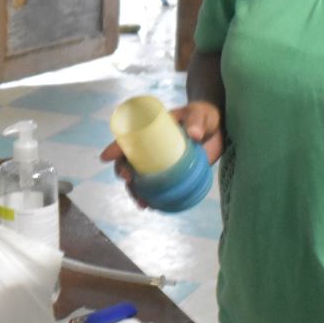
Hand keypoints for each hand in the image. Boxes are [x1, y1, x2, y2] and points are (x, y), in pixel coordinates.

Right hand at [98, 102, 224, 206]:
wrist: (218, 130)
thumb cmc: (203, 116)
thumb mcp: (200, 114)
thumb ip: (197, 121)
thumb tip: (195, 135)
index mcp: (150, 130)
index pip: (127, 139)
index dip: (115, 148)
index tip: (105, 157)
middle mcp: (150, 148)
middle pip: (128, 162)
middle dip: (123, 173)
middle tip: (128, 180)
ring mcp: (160, 163)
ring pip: (140, 179)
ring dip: (136, 192)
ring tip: (143, 203)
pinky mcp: (172, 175)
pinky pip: (157, 189)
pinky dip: (152, 198)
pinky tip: (153, 207)